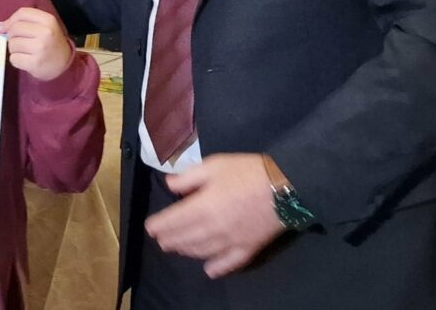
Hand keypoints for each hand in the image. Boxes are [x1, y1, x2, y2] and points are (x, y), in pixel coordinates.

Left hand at [0, 7, 73, 81]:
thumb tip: (0, 26)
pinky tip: (26, 60)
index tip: (6, 27)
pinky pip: (14, 58)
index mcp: (48, 20)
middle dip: (12, 36)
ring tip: (25, 51)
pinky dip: (16, 60)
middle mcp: (45, 32)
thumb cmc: (50, 42)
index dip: (11, 20)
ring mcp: (40, 48)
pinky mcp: (35, 63)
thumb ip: (23, 22)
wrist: (64, 64)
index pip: (22, 13)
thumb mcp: (43, 26)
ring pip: (12, 44)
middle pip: (15, 29)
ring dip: (14, 49)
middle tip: (20, 42)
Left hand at [145, 153, 284, 277]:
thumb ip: (189, 177)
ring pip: (202, 252)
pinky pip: (228, 263)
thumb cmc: (247, 172)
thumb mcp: (214, 165)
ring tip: (178, 249)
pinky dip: (216, 268)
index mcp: (202, 207)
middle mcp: (212, 229)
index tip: (151, 228)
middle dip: (170, 240)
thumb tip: (170, 185)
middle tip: (161, 240)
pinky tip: (209, 270)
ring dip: (187, 251)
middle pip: (185, 239)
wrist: (284, 187)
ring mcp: (230, 242)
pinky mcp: (247, 249)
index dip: (159, 225)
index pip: (173, 221)